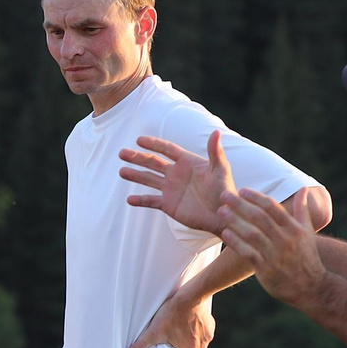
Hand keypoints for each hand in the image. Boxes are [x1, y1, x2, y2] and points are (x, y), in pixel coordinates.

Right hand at [119, 130, 237, 234]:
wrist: (223, 215)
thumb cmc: (224, 191)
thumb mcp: (221, 170)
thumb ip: (215, 152)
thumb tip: (216, 132)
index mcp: (187, 162)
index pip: (167, 149)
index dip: (153, 144)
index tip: (139, 140)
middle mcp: (176, 174)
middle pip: (153, 163)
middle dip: (137, 157)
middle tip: (122, 153)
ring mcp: (171, 189)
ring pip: (148, 180)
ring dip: (135, 175)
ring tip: (122, 172)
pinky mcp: (168, 204)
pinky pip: (151, 201)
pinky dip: (140, 201)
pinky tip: (129, 200)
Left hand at [123, 292, 215, 347]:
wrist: (191, 297)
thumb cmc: (173, 315)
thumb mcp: (153, 332)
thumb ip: (140, 347)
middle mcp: (202, 346)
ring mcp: (207, 334)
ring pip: (203, 344)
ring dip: (196, 343)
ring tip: (185, 337)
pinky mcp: (209, 324)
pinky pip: (205, 331)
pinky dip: (199, 331)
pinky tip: (190, 324)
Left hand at [218, 186, 327, 305]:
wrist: (310, 286)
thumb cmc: (307, 257)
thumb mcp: (308, 233)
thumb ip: (302, 210)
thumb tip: (302, 189)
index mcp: (295, 229)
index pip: (273, 207)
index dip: (257, 197)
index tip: (242, 190)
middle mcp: (285, 240)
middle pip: (260, 218)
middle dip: (241, 204)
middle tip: (224, 195)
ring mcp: (275, 255)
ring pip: (252, 234)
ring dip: (235, 221)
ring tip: (221, 211)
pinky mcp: (265, 269)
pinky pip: (248, 253)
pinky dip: (236, 243)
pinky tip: (224, 233)